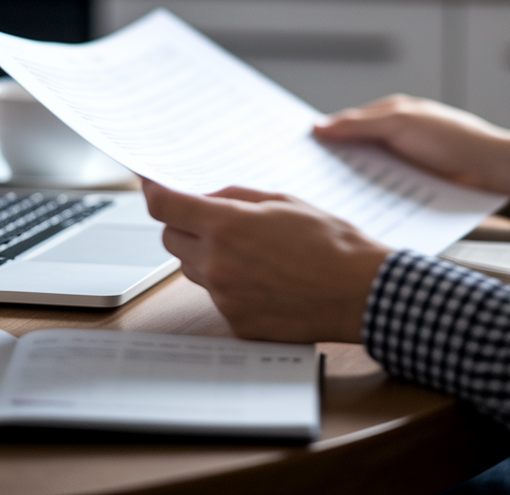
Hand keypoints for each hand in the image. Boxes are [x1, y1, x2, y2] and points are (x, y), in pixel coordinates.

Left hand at [141, 179, 391, 342]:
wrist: (360, 292)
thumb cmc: (331, 243)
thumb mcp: (283, 201)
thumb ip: (235, 196)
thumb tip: (204, 196)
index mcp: (226, 226)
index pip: (165, 206)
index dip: (152, 191)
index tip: (149, 185)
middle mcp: (218, 264)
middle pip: (170, 239)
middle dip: (184, 225)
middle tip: (213, 220)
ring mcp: (225, 298)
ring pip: (192, 269)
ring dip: (207, 255)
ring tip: (252, 252)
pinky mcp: (237, 323)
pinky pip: (217, 297)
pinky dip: (230, 285)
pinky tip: (265, 280)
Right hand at [313, 95, 509, 195]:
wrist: (495, 170)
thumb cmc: (453, 139)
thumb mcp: (401, 124)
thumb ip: (359, 125)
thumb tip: (318, 127)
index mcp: (390, 114)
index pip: (345, 123)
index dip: (320, 134)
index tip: (292, 148)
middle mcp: (396, 137)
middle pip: (353, 150)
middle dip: (329, 163)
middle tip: (299, 179)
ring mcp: (405, 164)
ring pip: (367, 175)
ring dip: (349, 186)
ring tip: (320, 200)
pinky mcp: (416, 188)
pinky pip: (385, 193)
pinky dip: (370, 199)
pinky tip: (355, 211)